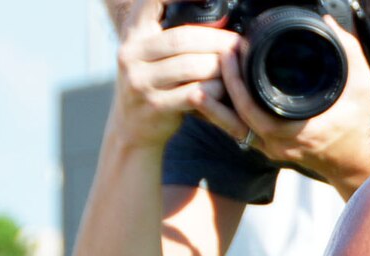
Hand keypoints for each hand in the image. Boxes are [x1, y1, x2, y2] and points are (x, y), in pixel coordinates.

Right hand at [109, 0, 245, 150]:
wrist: (131, 129)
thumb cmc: (151, 85)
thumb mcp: (149, 54)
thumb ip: (170, 36)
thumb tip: (218, 19)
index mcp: (132, 33)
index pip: (152, 2)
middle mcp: (130, 53)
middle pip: (183, 38)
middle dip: (217, 40)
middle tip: (239, 43)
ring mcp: (140, 80)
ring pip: (190, 66)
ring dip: (220, 66)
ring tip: (237, 66)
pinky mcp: (155, 105)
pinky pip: (193, 93)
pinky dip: (215, 90)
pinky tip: (226, 89)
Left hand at [219, 15, 369, 195]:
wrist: (357, 162)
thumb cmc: (360, 125)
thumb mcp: (361, 84)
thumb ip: (347, 51)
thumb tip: (329, 23)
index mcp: (298, 130)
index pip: (254, 109)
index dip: (237, 82)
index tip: (231, 53)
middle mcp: (279, 143)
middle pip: (235, 119)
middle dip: (221, 86)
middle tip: (216, 56)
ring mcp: (271, 148)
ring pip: (231, 129)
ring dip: (213, 106)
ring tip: (198, 81)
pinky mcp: (268, 147)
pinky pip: (238, 131)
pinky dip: (223, 115)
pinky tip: (211, 97)